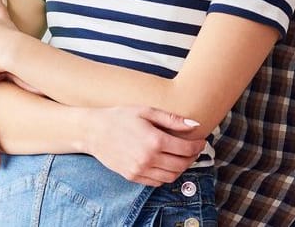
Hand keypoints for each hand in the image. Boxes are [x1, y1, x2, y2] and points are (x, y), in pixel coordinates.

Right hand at [81, 106, 206, 185]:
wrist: (93, 131)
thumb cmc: (120, 117)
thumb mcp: (146, 111)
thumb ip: (172, 119)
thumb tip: (195, 124)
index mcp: (155, 140)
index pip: (186, 149)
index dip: (198, 146)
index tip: (201, 141)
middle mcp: (149, 158)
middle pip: (182, 164)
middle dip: (192, 157)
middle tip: (193, 149)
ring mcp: (140, 170)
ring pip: (171, 176)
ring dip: (181, 168)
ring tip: (181, 157)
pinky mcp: (133, 176)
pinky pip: (157, 182)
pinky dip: (166, 175)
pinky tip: (166, 164)